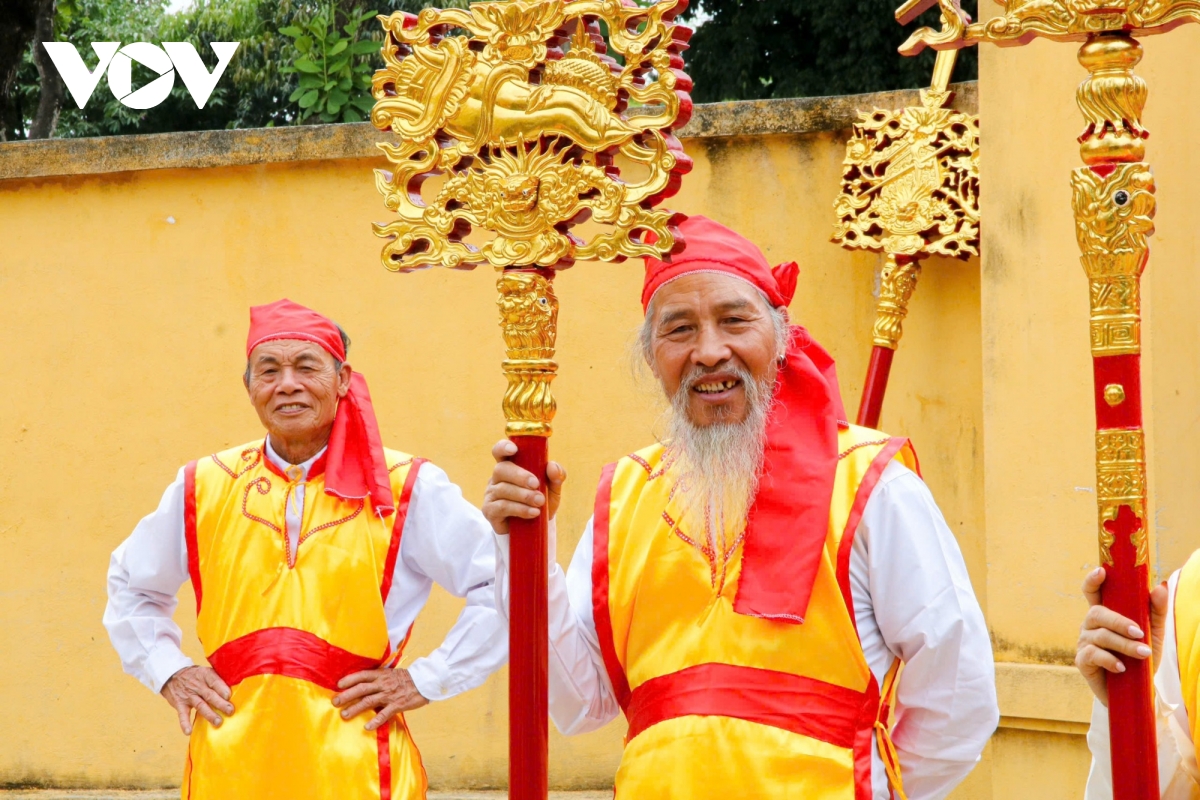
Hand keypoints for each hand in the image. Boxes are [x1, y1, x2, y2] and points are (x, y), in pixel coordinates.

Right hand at [161, 665, 233, 734]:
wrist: (172, 675)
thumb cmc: (195, 675)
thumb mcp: (205, 672)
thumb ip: (217, 679)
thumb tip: (236, 687)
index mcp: (205, 675)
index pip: (214, 681)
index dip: (221, 688)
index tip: (229, 696)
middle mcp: (197, 685)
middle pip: (209, 695)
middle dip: (220, 703)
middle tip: (230, 711)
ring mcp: (188, 695)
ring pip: (200, 705)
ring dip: (209, 714)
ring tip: (218, 722)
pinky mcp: (180, 704)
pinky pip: (182, 714)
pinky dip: (184, 723)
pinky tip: (188, 731)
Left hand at [332, 668, 428, 730]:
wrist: (424, 681)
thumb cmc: (406, 679)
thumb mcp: (391, 674)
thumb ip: (378, 678)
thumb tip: (363, 683)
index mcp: (381, 675)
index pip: (362, 675)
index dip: (349, 679)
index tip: (338, 685)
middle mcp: (383, 683)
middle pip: (361, 688)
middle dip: (347, 695)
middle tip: (335, 702)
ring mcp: (389, 694)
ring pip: (369, 701)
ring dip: (355, 708)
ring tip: (344, 715)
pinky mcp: (397, 705)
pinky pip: (385, 714)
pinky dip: (375, 720)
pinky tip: (367, 727)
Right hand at [482, 439, 565, 535]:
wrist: (534, 529)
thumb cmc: (541, 502)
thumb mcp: (553, 489)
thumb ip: (556, 476)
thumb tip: (552, 466)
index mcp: (510, 466)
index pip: (500, 451)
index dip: (503, 447)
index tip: (514, 450)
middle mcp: (497, 478)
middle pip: (501, 469)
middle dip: (519, 476)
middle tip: (536, 484)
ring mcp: (491, 494)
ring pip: (503, 489)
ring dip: (523, 496)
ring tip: (539, 502)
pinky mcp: (489, 511)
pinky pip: (502, 507)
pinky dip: (520, 509)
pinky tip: (532, 513)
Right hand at [1074, 566, 1168, 705]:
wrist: (1138, 692)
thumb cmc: (1142, 659)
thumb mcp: (1155, 634)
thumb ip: (1156, 611)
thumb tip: (1159, 586)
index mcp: (1105, 614)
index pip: (1092, 592)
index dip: (1093, 581)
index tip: (1101, 571)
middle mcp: (1091, 625)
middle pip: (1097, 613)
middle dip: (1119, 622)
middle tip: (1140, 633)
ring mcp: (1084, 642)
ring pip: (1100, 636)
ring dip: (1124, 645)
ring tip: (1143, 654)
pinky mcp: (1082, 661)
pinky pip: (1093, 654)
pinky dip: (1110, 660)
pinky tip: (1122, 667)